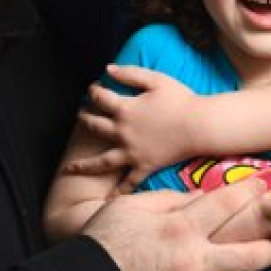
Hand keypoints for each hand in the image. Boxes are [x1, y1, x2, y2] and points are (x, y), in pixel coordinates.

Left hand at [67, 65, 197, 192]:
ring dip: (84, 164)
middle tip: (80, 116)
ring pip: (102, 161)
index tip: (93, 89)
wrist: (199, 125)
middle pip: (95, 127)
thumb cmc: (181, 100)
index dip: (93, 91)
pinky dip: (119, 193)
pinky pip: (129, 182)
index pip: (100, 98)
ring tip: (71, 168)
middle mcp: (123, 133)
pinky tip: (108, 201)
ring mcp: (132, 152)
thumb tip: (108, 69)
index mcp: (125, 110)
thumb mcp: (155, 79)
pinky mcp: (145, 166)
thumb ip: (130, 73)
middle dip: (84, 120)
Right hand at [83, 179, 270, 270]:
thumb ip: (169, 201)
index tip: (263, 183)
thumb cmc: (106, 237)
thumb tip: (197, 197)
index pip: (224, 204)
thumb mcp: (134, 207)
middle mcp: (193, 258)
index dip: (248, 192)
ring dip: (259, 265)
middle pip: (248, 253)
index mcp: (179, 228)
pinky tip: (243, 267)